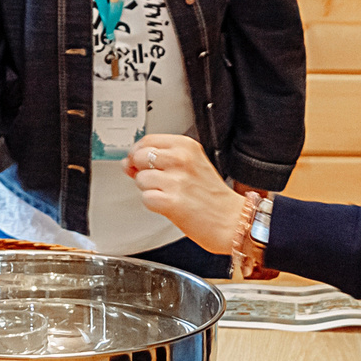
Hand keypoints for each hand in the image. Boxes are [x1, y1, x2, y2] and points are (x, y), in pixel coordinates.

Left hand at [126, 133, 241, 253]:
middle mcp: (181, 160)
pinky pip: (146, 199)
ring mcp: (176, 180)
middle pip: (139, 156)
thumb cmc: (212, 195)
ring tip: (168, 194)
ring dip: (149, 190)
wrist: (232, 220)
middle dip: (141, 171)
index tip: (138, 161)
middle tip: (158, 181)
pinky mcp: (172, 202)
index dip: (137, 152)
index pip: (147, 140)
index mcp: (186, 146)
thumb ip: (161, 159)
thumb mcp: (191, 165)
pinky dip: (153, 205)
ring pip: (140, 179)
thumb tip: (128, 162)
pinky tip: (168, 205)